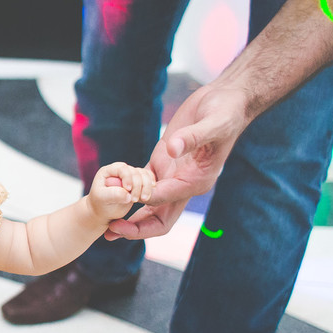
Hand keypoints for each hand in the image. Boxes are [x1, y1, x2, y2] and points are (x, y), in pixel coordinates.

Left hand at [89, 162, 154, 221]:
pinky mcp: (137, 182)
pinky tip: (149, 194)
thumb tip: (127, 194)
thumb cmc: (100, 204)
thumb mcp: (102, 199)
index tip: (128, 189)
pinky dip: (150, 185)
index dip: (127, 177)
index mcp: (108, 171)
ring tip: (144, 199)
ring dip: (146, 186)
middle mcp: (120, 171)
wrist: (105, 211)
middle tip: (134, 200)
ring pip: (143, 174)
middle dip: (137, 185)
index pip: (121, 168)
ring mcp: (129, 175)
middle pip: (134, 171)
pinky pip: (148, 178)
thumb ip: (113, 194)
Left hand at [105, 84, 249, 239]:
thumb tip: (172, 150)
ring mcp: (173, 175)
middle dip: (136, 228)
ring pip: (149, 205)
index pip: (166, 200)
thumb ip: (193, 137)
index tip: (121, 205)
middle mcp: (184, 184)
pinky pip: (142, 184)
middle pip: (159, 217)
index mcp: (197, 181)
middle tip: (109, 232)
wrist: (226, 100)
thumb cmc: (226, 112)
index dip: (143, 204)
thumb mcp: (214, 124)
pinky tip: (110, 193)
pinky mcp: (164, 162)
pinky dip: (127, 190)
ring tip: (106, 227)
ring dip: (129, 217)